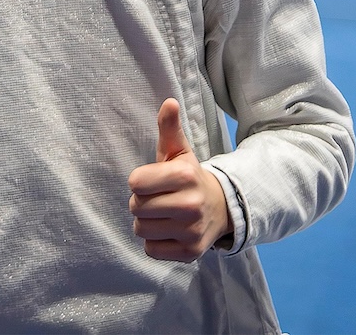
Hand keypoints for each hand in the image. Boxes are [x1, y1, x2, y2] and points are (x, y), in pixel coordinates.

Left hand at [128, 98, 229, 261]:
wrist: (220, 207)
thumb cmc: (188, 178)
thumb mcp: (179, 152)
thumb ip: (169, 128)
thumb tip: (169, 102)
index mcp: (185, 175)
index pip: (135, 183)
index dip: (140, 181)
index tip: (154, 180)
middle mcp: (191, 204)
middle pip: (135, 207)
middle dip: (142, 202)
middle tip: (159, 198)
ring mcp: (191, 231)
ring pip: (141, 230)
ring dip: (146, 223)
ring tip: (163, 215)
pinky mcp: (189, 253)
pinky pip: (150, 250)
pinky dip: (155, 242)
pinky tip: (169, 231)